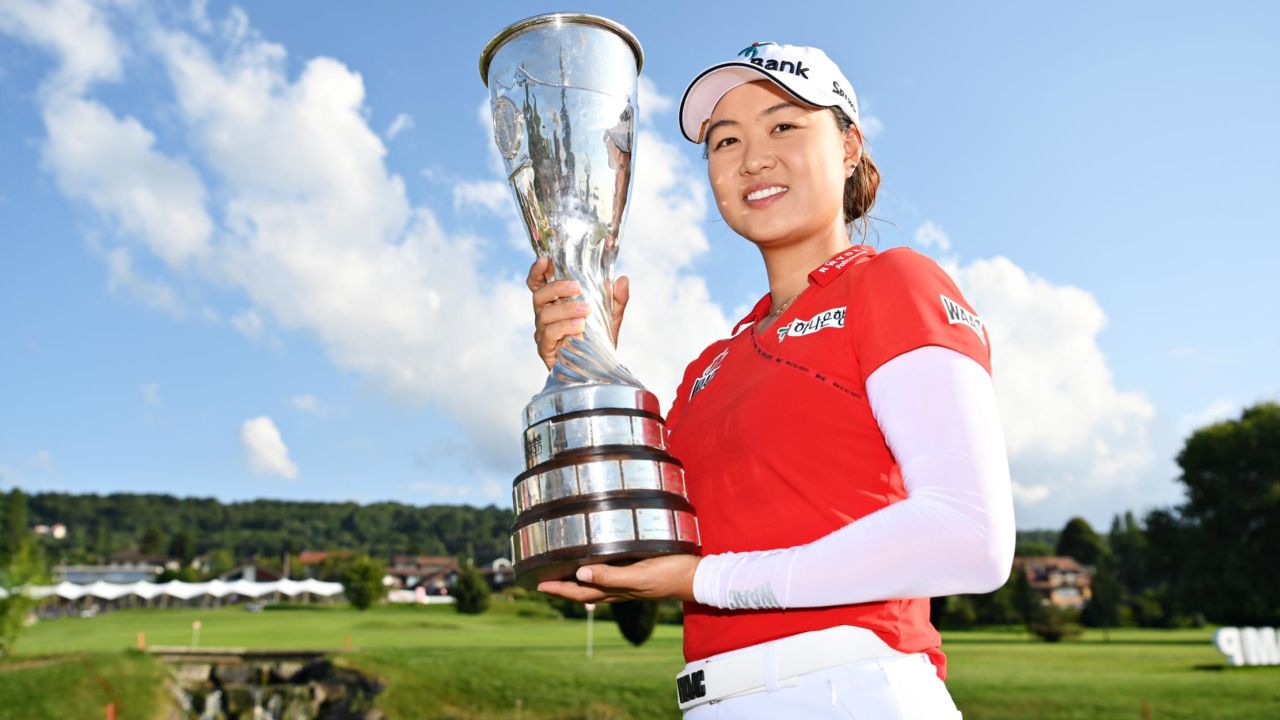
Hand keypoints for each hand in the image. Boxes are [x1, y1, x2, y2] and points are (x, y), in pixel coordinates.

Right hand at [526, 256, 629, 370]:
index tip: (546, 259)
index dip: (537, 271)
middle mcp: (545, 316)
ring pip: (544, 315)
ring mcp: (543, 334)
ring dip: (565, 309)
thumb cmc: (598, 340)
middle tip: (576, 287)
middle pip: (538, 296)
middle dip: (555, 288)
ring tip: (585, 310)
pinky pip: (550, 335)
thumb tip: (622, 280)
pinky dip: (564, 328)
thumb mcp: (611, 317)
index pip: (538, 284)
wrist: (598, 370)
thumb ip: (616, 299)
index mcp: (555, 303)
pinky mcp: (546, 350)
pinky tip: (580, 327)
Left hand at [537, 554, 699, 603]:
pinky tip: (599, 557)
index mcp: (616, 590)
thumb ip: (610, 576)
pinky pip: (611, 573)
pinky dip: (598, 568)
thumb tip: (580, 574)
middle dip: (563, 585)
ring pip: (596, 582)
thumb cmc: (669, 576)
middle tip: (544, 576)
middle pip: (584, 590)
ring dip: (578, 578)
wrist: (696, 577)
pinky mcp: (639, 572)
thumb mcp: (638, 576)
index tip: (538, 585)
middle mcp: (619, 588)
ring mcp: (629, 581)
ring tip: (564, 567)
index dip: (558, 589)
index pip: (580, 593)